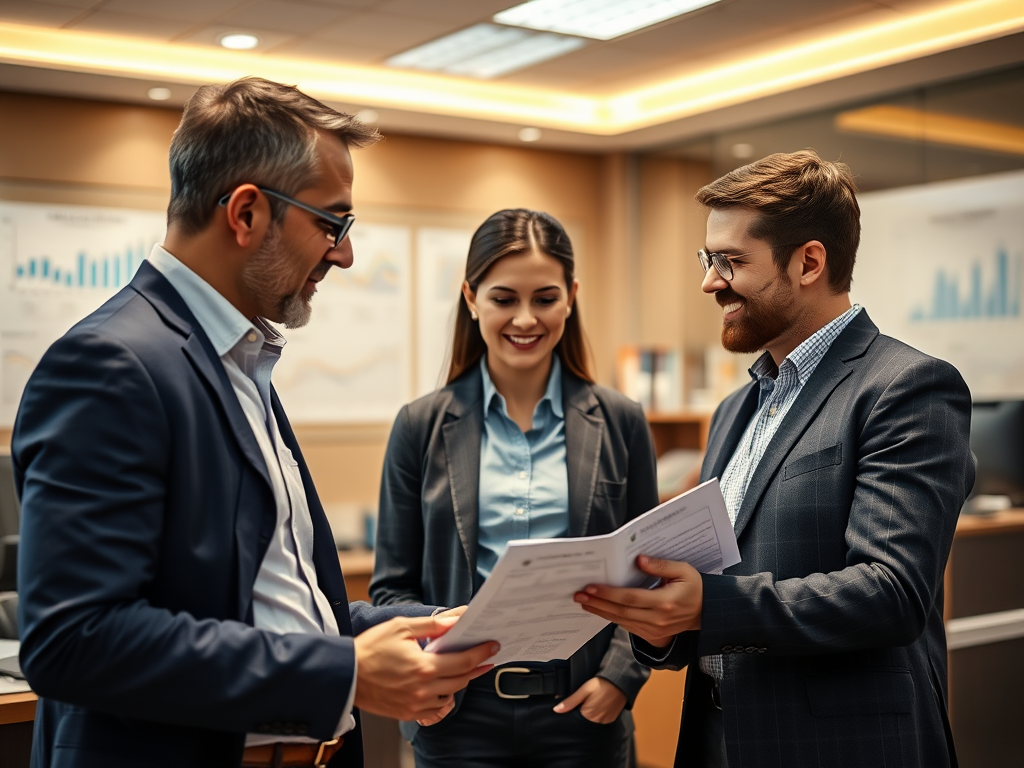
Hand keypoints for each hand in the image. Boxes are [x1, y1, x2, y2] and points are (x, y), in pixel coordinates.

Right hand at [354, 614, 497, 721]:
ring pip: (450, 696)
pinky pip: (435, 709)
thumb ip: (432, 625)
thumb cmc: (371, 648)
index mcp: (424, 667)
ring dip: (459, 683)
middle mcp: (423, 689)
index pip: (463, 661)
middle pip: (461, 680)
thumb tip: (456, 619)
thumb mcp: (401, 627)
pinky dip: (443, 698)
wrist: (346, 675)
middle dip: (476, 667)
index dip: (481, 653)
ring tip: (462, 670)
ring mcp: (415, 704)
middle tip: (486, 658)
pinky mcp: (407, 713)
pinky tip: (442, 687)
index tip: (493, 646)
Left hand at [552, 677, 625, 723]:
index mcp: (589, 715)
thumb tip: (556, 710)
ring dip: (589, 716)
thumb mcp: (583, 690)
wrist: (620, 681)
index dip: (572, 714)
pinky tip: (597, 707)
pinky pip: (600, 722)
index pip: (575, 721)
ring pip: (592, 723)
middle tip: (582, 703)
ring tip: (590, 704)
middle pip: (583, 723)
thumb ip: (570, 701)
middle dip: (580, 716)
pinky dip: (597, 716)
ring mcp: (605, 722)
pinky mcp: (611, 720)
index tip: (572, 708)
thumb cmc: (601, 684)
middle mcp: (598, 722)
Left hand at [573, 556, 702, 646]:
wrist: (707, 612)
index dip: (608, 593)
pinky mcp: (652, 634)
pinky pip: (628, 626)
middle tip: (578, 595)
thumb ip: (660, 565)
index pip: (630, 598)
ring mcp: (655, 630)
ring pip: (622, 621)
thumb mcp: (683, 570)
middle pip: (621, 612)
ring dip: (601, 611)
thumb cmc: (695, 587)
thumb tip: (639, 560)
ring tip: (584, 602)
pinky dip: (612, 618)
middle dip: (597, 603)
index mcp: (665, 602)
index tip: (590, 587)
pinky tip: (600, 610)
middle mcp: (658, 619)